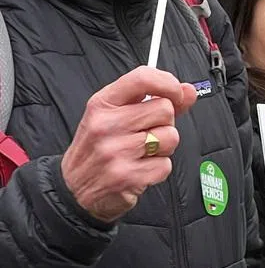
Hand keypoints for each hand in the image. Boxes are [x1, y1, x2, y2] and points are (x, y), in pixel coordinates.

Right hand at [61, 68, 197, 223]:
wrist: (73, 189)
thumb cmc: (98, 148)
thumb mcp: (116, 116)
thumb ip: (155, 100)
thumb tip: (188, 90)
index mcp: (102, 104)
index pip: (142, 78)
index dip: (168, 82)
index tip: (176, 92)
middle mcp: (106, 125)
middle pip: (164, 109)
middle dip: (164, 122)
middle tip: (146, 133)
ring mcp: (115, 152)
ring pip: (170, 137)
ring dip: (163, 147)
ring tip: (141, 152)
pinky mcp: (125, 177)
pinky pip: (165, 165)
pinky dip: (158, 169)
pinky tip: (139, 169)